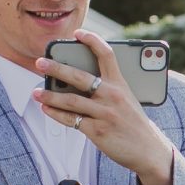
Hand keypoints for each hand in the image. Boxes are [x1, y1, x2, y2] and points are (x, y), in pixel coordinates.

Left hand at [33, 33, 176, 184]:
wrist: (148, 150)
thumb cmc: (134, 123)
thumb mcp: (127, 100)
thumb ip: (108, 89)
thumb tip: (77, 83)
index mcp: (121, 84)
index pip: (106, 55)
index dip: (92, 40)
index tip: (78, 33)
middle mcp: (112, 96)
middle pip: (79, 76)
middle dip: (56, 68)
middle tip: (40, 62)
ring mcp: (104, 113)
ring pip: (70, 100)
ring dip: (49, 95)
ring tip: (36, 92)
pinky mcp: (97, 130)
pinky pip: (71, 120)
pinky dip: (56, 114)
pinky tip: (46, 109)